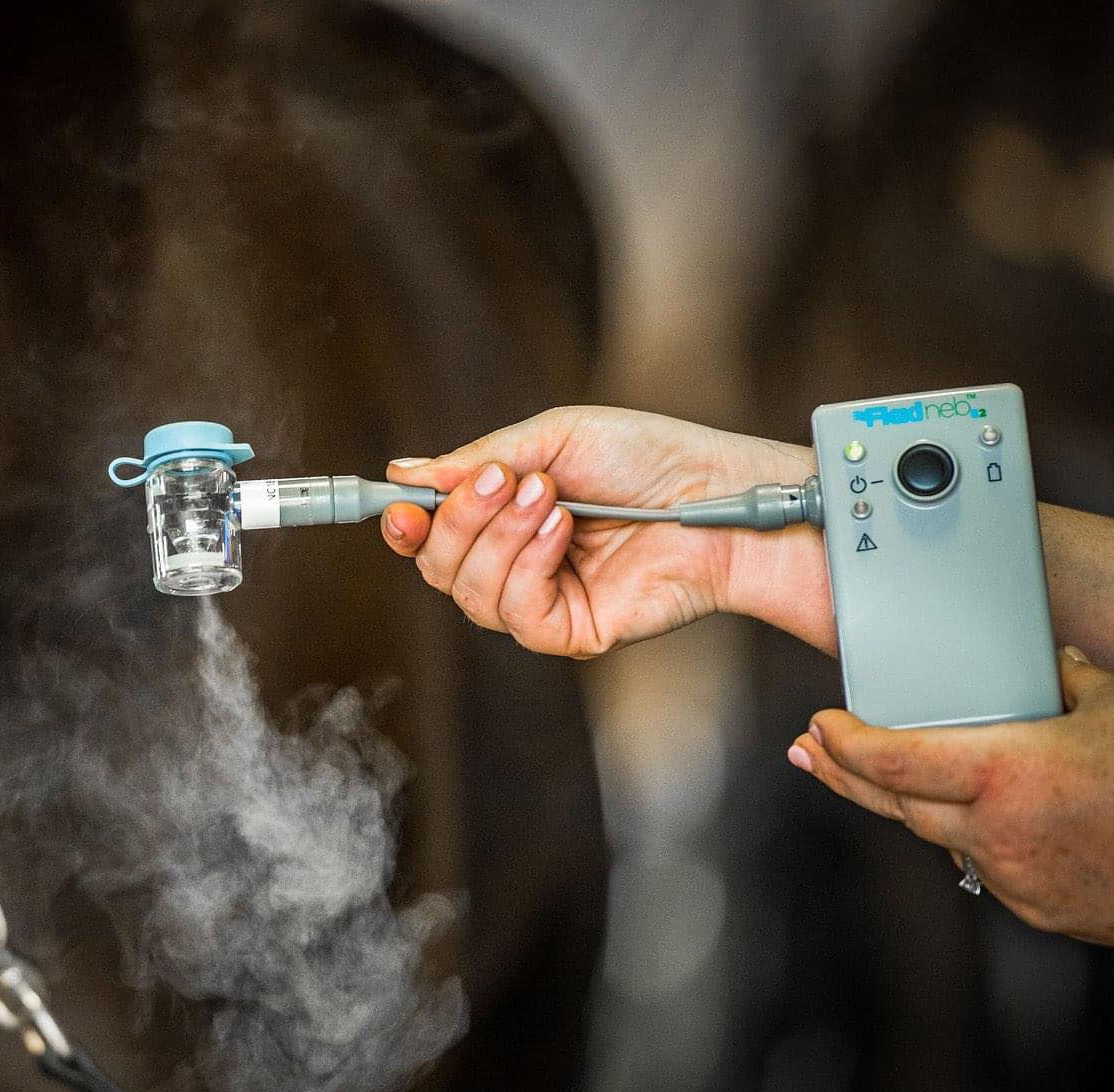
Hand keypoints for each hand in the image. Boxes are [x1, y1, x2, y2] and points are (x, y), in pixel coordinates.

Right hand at [381, 406, 833, 656]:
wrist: (714, 494)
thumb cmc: (647, 459)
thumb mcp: (553, 439)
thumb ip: (478, 460)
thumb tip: (405, 475)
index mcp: (503, 519)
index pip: (431, 537)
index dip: (406, 525)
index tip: (399, 505)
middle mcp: (515, 564)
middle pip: (439, 568)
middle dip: (460, 519)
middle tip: (504, 479)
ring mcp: (543, 602)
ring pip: (471, 593)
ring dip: (501, 537)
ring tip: (551, 499)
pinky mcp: (572, 631)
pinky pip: (516, 615)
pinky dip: (529, 566)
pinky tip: (562, 533)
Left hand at [789, 648, 1113, 950]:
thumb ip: (1071, 682)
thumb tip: (1049, 660)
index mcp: (1007, 774)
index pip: (893, 759)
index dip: (844, 744)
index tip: (819, 727)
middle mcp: (996, 830)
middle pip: (895, 802)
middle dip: (845, 775)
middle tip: (811, 753)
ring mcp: (1012, 876)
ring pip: (938, 836)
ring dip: (910, 806)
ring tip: (876, 776)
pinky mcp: (1035, 908)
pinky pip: (983, 866)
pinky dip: (971, 838)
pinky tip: (972, 817)